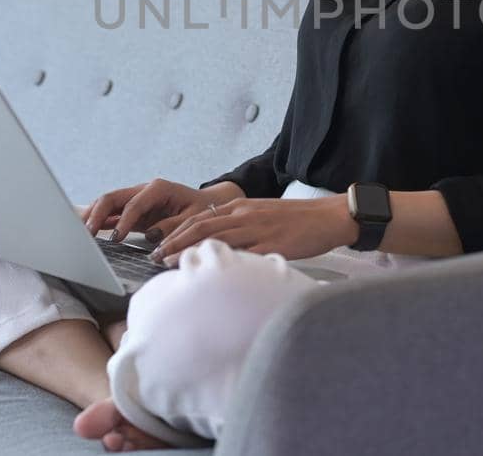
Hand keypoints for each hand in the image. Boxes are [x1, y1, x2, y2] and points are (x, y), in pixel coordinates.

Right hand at [79, 178, 222, 243]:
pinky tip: (87, 231)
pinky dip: (98, 221)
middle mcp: (143, 190)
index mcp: (158, 188)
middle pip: (112, 198)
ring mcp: (135, 198)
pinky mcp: (132, 210)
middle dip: (97, 214)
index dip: (123, 222)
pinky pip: (111, 213)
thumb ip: (173, 225)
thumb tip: (152, 235)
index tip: (116, 239)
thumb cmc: (202, 211)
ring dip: (92, 216)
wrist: (207, 205)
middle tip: (85, 234)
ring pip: (107, 203)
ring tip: (78, 232)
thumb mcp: (193, 218)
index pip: (133, 205)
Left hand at [149, 195, 355, 265]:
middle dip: (174, 243)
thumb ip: (240, 227)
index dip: (175, 233)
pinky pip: (243, 255)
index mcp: (240, 207)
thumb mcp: (262, 216)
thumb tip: (217, 245)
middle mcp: (244, 215)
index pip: (199, 218)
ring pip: (215, 239)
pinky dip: (224, 264)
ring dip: (190, 252)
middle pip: (200, 227)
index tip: (158, 246)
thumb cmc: (296, 220)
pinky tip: (210, 275)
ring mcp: (257, 229)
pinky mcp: (272, 244)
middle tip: (155, 258)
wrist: (328, 216)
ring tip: (170, 265)